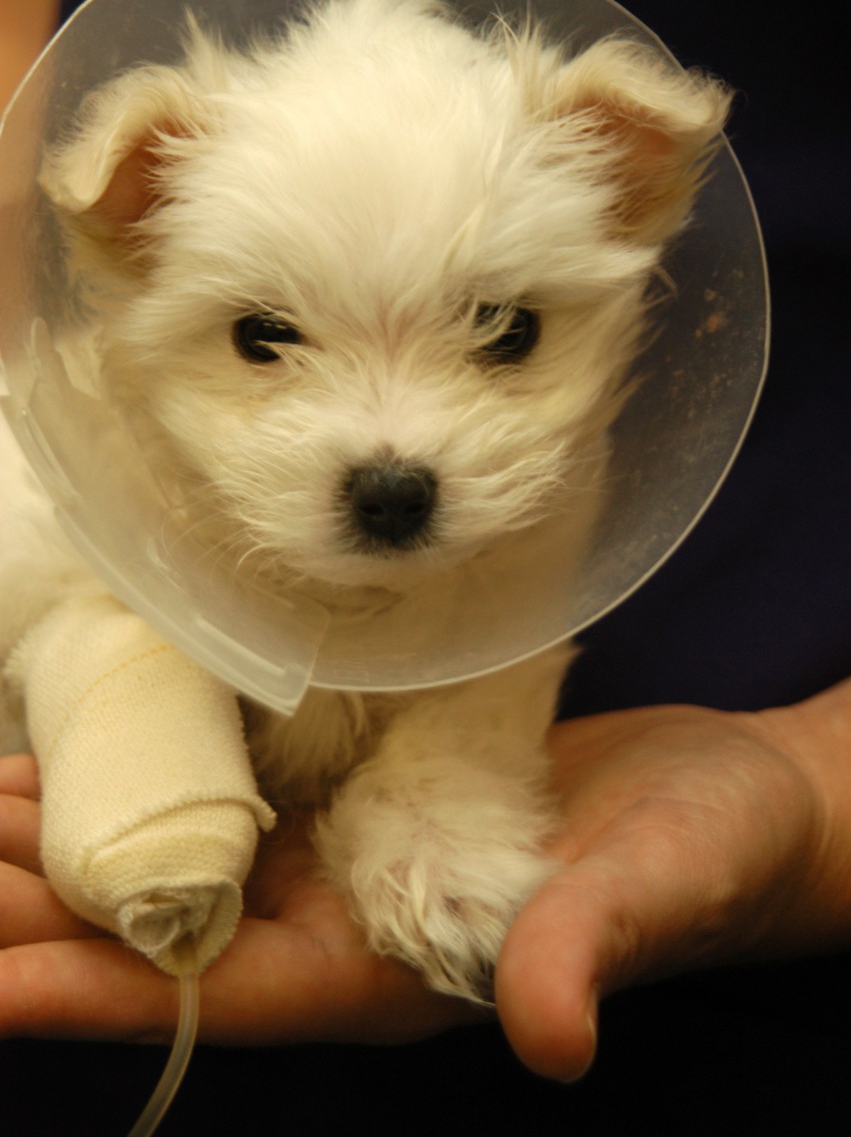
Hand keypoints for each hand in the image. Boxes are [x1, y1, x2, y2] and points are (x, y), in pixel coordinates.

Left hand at [2, 681, 847, 1076]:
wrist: (726, 800)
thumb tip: (555, 1034)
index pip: (224, 995)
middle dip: (51, 914)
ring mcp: (353, 858)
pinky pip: (242, 795)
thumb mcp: (656, 892)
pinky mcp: (366, 794)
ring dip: (87, 844)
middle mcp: (351, 923)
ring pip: (192, 864)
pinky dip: (165, 775)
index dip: (102, 994)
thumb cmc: (705, 856)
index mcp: (397, 972)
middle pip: (176, 932)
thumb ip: (590, 949)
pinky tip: (107, 743)